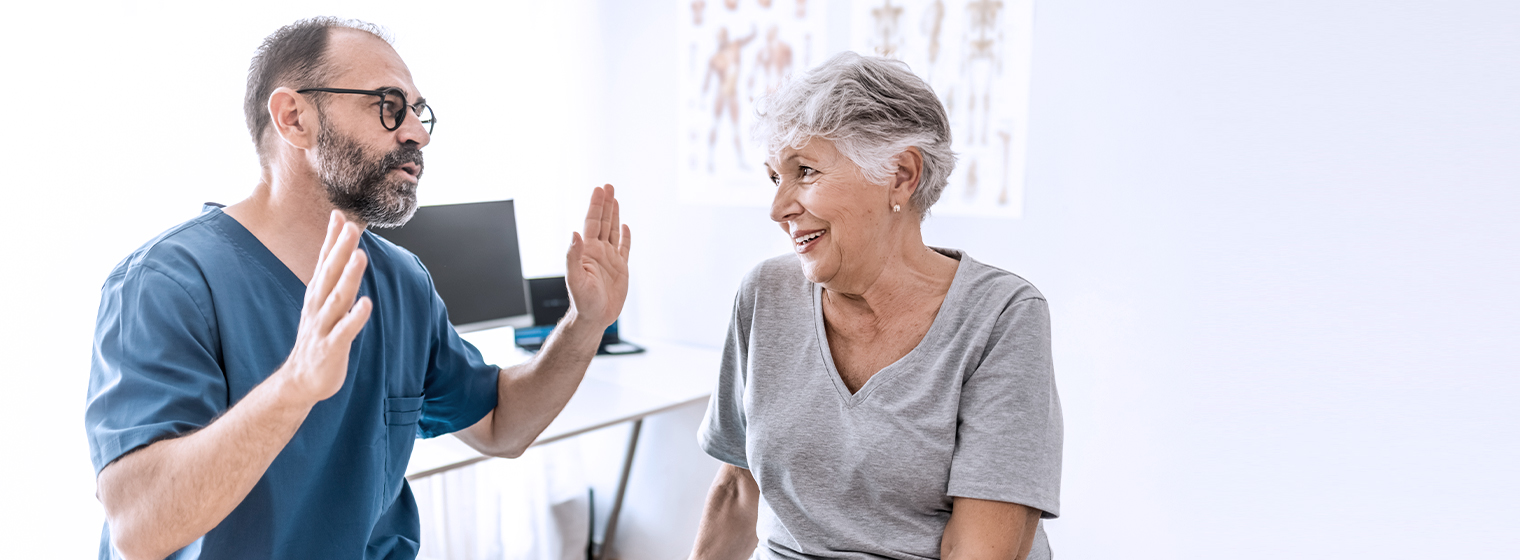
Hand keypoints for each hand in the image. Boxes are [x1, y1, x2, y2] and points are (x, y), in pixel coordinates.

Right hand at [281, 211, 373, 403]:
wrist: (301, 379)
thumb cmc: (318, 336)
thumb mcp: (322, 303)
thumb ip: (332, 278)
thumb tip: (344, 250)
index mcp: (317, 295)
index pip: (325, 261)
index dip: (332, 239)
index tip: (339, 214)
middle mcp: (318, 306)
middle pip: (330, 274)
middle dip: (341, 250)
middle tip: (351, 226)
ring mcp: (324, 326)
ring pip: (338, 299)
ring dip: (349, 277)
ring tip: (360, 256)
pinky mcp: (331, 347)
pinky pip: (345, 331)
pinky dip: (355, 318)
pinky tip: (366, 304)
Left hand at [564, 184, 631, 331]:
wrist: (594, 317)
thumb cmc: (582, 301)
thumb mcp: (575, 279)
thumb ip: (573, 256)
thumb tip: (574, 234)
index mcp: (587, 251)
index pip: (592, 223)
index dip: (596, 206)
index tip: (600, 190)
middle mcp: (598, 252)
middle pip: (603, 222)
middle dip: (605, 204)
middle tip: (608, 187)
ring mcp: (610, 259)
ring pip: (613, 231)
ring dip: (614, 215)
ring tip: (615, 199)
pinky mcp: (620, 269)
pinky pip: (624, 249)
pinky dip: (626, 237)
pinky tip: (626, 227)